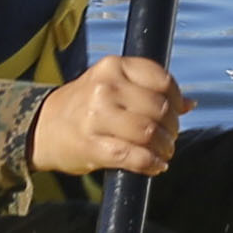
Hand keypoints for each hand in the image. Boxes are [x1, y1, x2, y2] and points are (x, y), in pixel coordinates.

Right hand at [30, 54, 189, 179]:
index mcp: (113, 66)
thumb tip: (190, 104)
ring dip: (164, 148)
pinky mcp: (92, 145)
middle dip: (172, 128)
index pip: (161, 80)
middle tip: (169, 138)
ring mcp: (97, 117)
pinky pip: (134, 157)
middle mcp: (105, 87)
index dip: (176, 100)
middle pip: (159, 109)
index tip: (178, 113)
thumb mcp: (111, 84)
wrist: (41, 127)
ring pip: (149, 133)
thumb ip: (147, 89)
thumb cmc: (84, 106)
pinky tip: (155, 166)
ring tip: (163, 152)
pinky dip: (151, 164)